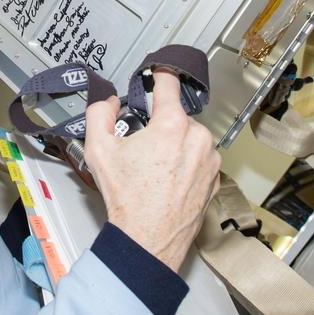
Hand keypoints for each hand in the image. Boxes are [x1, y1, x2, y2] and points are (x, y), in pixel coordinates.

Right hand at [82, 69, 220, 271]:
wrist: (147, 241)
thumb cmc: (128, 201)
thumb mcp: (99, 150)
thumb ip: (99, 114)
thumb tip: (109, 103)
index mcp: (172, 125)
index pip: (169, 83)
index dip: (159, 75)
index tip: (157, 73)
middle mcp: (198, 139)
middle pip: (176, 115)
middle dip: (160, 124)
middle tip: (142, 145)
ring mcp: (209, 160)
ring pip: (190, 137)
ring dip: (175, 144)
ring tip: (154, 167)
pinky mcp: (214, 178)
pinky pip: (199, 159)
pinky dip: (186, 163)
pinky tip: (167, 179)